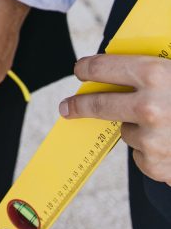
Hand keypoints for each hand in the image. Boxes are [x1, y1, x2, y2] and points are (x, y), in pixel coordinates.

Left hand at [60, 54, 170, 184]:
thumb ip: (153, 70)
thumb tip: (116, 63)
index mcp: (154, 73)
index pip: (103, 66)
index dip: (87, 68)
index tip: (79, 71)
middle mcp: (149, 105)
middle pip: (98, 103)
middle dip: (79, 105)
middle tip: (67, 107)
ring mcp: (152, 138)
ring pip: (125, 130)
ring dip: (134, 128)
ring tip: (164, 124)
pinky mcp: (156, 164)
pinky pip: (141, 154)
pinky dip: (150, 151)